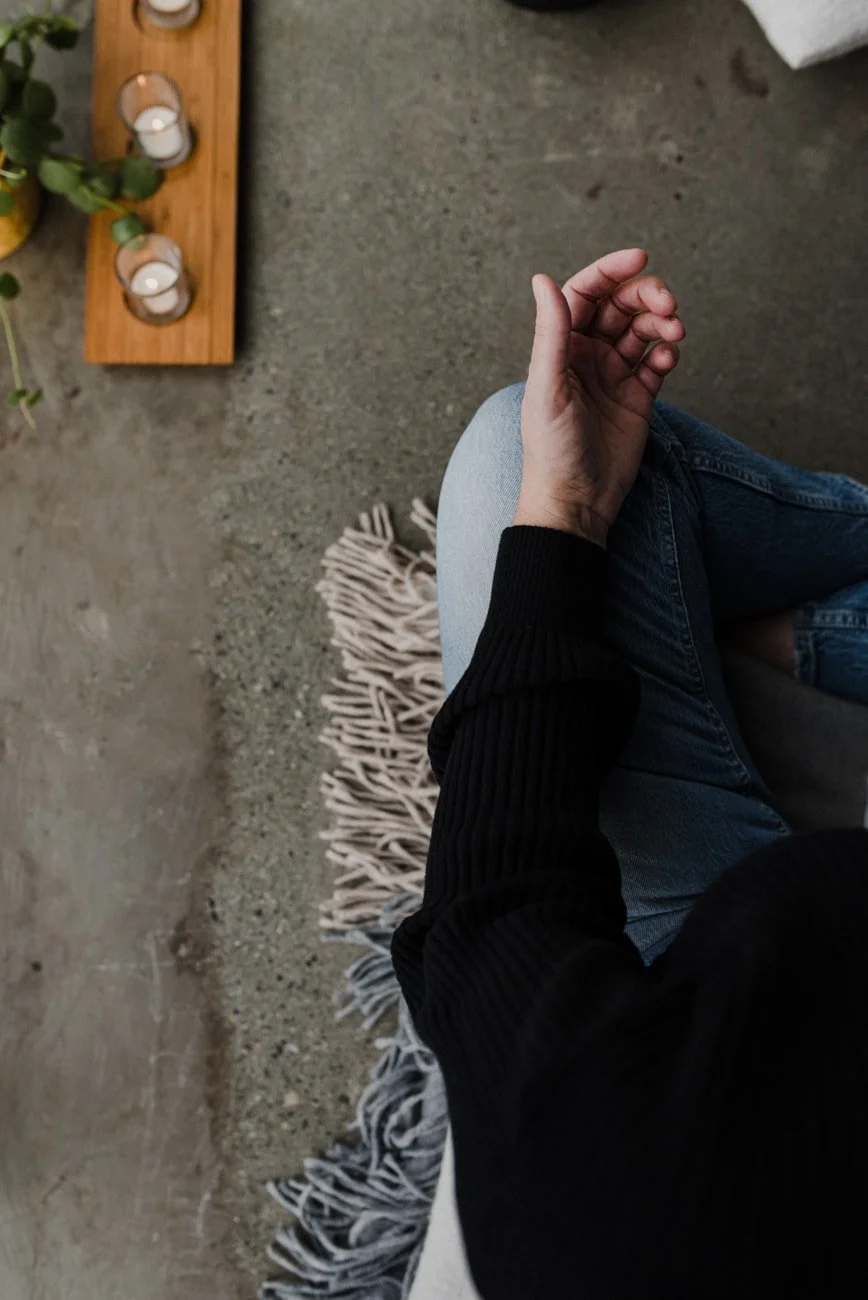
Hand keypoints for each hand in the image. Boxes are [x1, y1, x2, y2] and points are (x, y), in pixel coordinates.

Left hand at [513, 248, 684, 547]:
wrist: (575, 502)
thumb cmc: (551, 450)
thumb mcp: (548, 387)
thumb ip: (550, 333)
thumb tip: (542, 278)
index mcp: (559, 347)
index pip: (586, 292)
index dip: (611, 270)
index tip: (640, 257)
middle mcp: (586, 356)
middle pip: (620, 306)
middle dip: (646, 295)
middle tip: (667, 303)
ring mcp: (614, 376)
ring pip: (643, 331)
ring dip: (661, 322)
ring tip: (674, 331)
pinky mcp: (638, 398)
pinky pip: (656, 362)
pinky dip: (666, 353)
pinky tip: (668, 359)